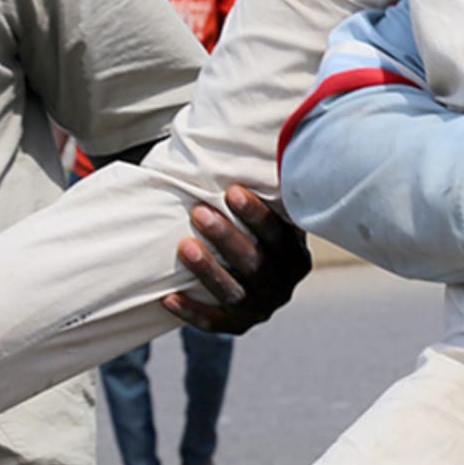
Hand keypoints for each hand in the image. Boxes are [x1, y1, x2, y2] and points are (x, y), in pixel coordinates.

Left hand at [163, 186, 311, 334]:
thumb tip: (253, 139)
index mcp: (296, 257)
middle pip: (256, 264)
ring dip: (208, 270)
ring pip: (234, 293)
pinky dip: (191, 311)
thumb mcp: (268, 216)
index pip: (279, 236)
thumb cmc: (254, 232)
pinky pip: (214, 323)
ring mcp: (261, 309)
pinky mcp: (238, 325)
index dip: (256, 214)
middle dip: (227, 238)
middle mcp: (283, 287)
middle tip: (199, 212)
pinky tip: (167, 297)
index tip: (231, 190)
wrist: (254, 279)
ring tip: (184, 246)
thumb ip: (266, 193)